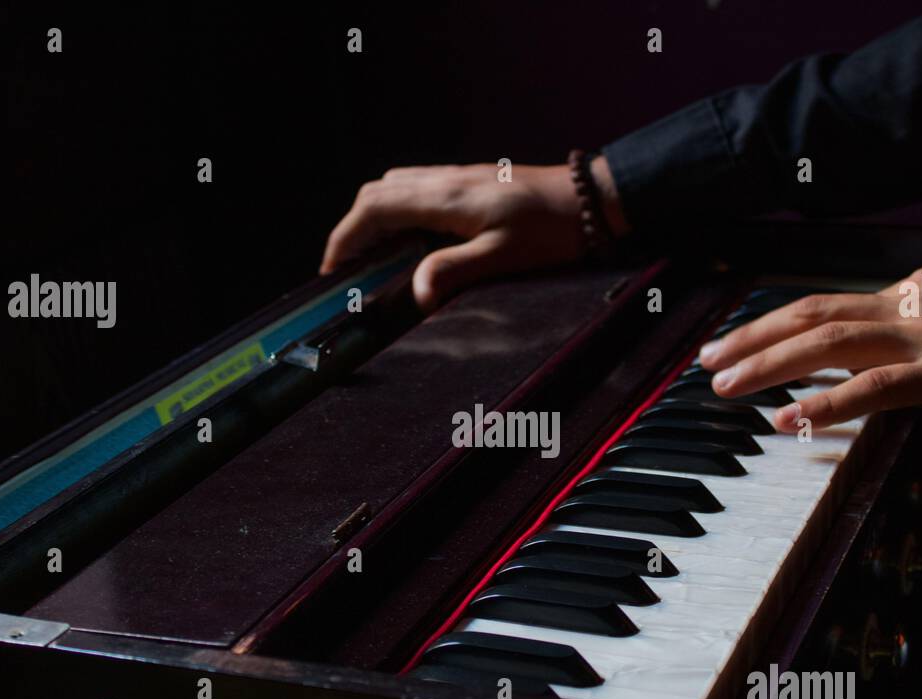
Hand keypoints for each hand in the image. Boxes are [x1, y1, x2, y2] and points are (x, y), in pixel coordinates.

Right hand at [319, 158, 627, 310]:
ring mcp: (457, 177)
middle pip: (376, 193)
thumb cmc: (551, 230)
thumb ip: (453, 271)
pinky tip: (408, 236)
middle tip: (345, 265)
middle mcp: (444, 180)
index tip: (332, 269)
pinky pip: (417, 187)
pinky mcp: (470, 182)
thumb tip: (417, 297)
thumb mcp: (502, 257)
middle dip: (352, 227)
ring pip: (395, 186)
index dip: (345, 238)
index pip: (374, 209)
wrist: (589, 198)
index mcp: (444, 198)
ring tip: (371, 254)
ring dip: (373, 215)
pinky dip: (397, 209)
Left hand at [697, 267, 921, 430]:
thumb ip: (913, 336)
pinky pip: (874, 387)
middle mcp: (910, 304)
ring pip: (828, 342)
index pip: (826, 303)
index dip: (771, 323)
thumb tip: (868, 362)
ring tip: (726, 386)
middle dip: (751, 337)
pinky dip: (825, 404)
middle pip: (811, 314)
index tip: (732, 341)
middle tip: (707, 359)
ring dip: (769, 364)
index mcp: (913, 293)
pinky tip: (787, 419)